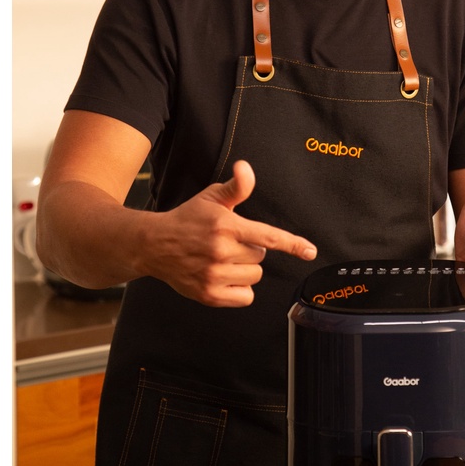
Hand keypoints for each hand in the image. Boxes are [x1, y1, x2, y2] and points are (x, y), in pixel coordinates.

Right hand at [147, 160, 316, 307]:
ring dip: (245, 269)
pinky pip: (245, 297)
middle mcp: (220, 251)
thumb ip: (236, 187)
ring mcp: (214, 275)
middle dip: (250, 250)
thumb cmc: (188, 219)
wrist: (154, 245)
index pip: (267, 237)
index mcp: (225, 226)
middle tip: (229, 243)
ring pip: (254, 276)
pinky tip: (224, 276)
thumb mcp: (212, 197)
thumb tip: (246, 168)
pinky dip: (240, 289)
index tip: (310, 251)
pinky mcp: (208, 295)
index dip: (292, 243)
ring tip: (224, 259)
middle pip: (261, 257)